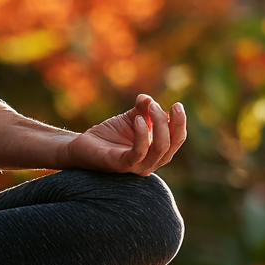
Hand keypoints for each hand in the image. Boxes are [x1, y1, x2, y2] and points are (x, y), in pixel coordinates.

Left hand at [61, 94, 185, 175]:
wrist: (84, 145)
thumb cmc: (110, 135)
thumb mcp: (130, 118)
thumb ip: (141, 109)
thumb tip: (148, 98)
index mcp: (156, 150)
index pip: (177, 139)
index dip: (180, 122)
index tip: (177, 105)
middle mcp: (151, 161)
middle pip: (171, 144)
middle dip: (172, 123)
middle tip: (158, 105)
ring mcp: (138, 166)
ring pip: (159, 150)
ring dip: (159, 126)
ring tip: (151, 108)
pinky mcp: (122, 165)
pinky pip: (138, 153)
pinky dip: (141, 135)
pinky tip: (137, 120)